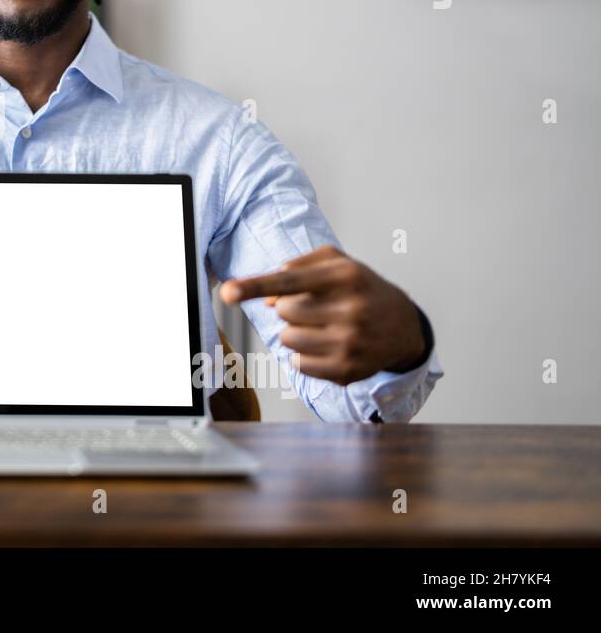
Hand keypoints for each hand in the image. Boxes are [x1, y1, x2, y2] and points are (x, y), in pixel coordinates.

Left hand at [218, 246, 426, 385]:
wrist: (405, 326)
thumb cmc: (362, 289)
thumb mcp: (338, 262)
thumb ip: (298, 267)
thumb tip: (267, 297)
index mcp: (345, 276)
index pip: (289, 281)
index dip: (254, 286)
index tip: (227, 292)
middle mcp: (351, 309)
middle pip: (284, 311)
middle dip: (289, 309)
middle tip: (313, 308)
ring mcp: (351, 343)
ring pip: (288, 339)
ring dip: (295, 333)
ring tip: (321, 327)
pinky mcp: (348, 370)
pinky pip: (299, 364)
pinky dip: (304, 356)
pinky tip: (327, 346)